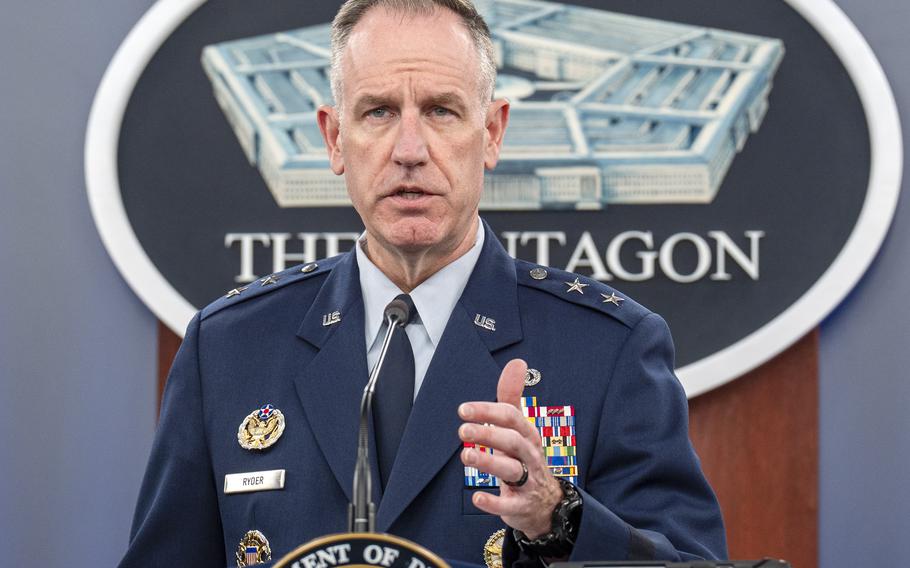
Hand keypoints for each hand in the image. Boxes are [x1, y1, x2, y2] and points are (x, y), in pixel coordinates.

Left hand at [458, 359, 562, 537]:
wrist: (546, 503)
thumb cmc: (525, 458)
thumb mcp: (520, 427)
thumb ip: (512, 397)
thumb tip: (517, 362)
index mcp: (527, 434)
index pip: (511, 418)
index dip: (488, 411)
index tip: (463, 409)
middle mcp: (529, 455)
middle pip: (513, 441)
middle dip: (488, 433)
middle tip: (462, 429)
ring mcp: (527, 481)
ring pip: (511, 470)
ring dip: (488, 462)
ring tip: (465, 455)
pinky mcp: (521, 506)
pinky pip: (509, 505)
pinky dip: (493, 502)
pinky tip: (477, 498)